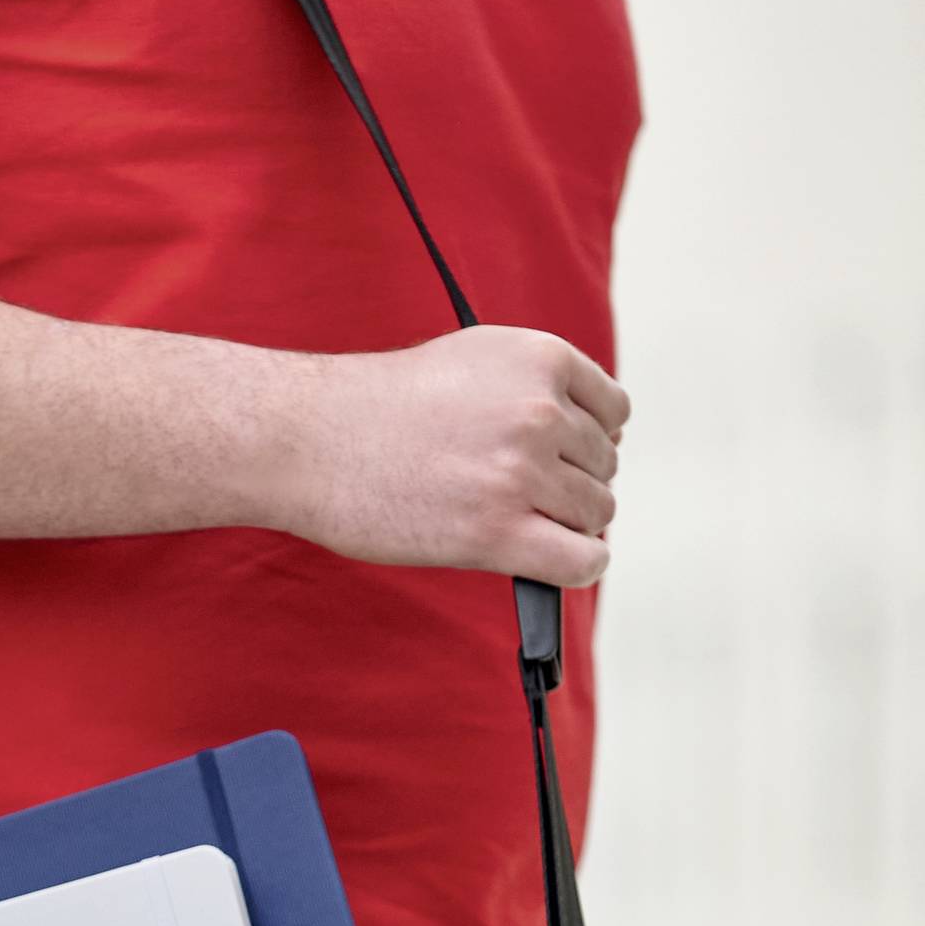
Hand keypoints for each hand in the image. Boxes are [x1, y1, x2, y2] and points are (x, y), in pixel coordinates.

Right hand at [277, 325, 630, 588]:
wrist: (310, 440)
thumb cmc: (380, 406)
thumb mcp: (472, 360)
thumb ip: (537, 386)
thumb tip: (599, 439)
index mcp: (541, 359)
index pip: (614, 412)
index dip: (584, 438)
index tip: (550, 456)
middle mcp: (540, 411)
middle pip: (604, 466)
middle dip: (567, 482)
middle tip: (511, 492)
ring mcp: (521, 474)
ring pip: (597, 514)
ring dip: (566, 524)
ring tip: (514, 521)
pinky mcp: (498, 534)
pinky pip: (582, 562)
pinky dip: (577, 566)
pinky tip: (548, 560)